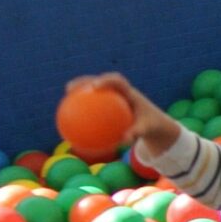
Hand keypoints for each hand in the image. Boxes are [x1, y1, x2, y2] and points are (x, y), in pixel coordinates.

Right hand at [64, 72, 180, 153]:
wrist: (154, 122)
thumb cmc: (150, 124)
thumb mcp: (147, 128)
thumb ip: (137, 132)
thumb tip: (124, 141)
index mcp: (130, 92)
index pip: (118, 81)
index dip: (105, 80)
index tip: (94, 86)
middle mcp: (120, 91)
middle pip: (100, 81)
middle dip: (84, 81)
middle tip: (70, 88)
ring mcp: (113, 96)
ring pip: (94, 90)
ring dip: (80, 90)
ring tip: (66, 96)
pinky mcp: (109, 103)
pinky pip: (94, 103)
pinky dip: (84, 107)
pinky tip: (71, 115)